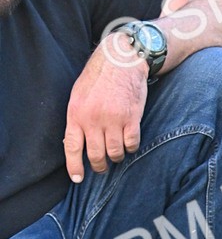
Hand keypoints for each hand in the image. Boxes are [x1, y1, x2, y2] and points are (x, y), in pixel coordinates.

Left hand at [63, 36, 148, 182]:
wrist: (121, 60)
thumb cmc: (99, 77)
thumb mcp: (79, 96)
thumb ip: (78, 119)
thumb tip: (76, 143)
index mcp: (77, 113)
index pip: (72, 147)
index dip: (74, 166)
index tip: (78, 179)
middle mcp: (93, 119)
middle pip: (96, 155)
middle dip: (99, 166)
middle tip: (102, 167)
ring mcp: (113, 120)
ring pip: (115, 153)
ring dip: (117, 157)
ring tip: (117, 154)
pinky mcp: (132, 119)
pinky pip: (131, 144)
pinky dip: (131, 148)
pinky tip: (129, 143)